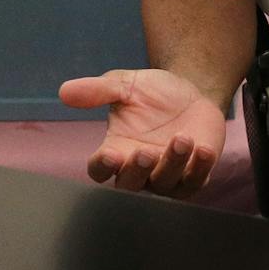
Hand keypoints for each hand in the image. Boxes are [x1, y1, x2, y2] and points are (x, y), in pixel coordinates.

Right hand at [59, 68, 226, 198]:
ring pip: (165, 184)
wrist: (192, 91)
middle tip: (145, 151)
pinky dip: (201, 168)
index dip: (102, 166)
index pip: (99, 169)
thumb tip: (64, 91)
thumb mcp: (126, 84)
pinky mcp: (194, 175)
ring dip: (173, 164)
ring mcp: (167, 176)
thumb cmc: (153, 93)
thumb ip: (98, 90)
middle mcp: (139, 169)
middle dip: (137, 171)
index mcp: (116, 149)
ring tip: (181, 138)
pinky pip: (195, 181)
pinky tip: (204, 149)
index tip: (109, 154)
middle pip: (129, 185)